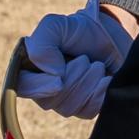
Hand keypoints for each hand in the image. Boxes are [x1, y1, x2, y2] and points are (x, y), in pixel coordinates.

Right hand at [17, 0, 133, 118]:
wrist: (114, 35)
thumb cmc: (80, 30)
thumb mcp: (55, 26)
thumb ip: (42, 45)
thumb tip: (52, 74)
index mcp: (30, 68)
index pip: (23, 87)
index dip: (40, 87)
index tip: (59, 79)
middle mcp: (44, 88)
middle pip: (49, 101)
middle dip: (73, 78)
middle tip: (84, 58)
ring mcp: (64, 101)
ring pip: (69, 108)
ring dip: (88, 83)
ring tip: (96, 65)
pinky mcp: (85, 108)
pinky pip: (87, 112)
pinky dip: (100, 93)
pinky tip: (106, 79)